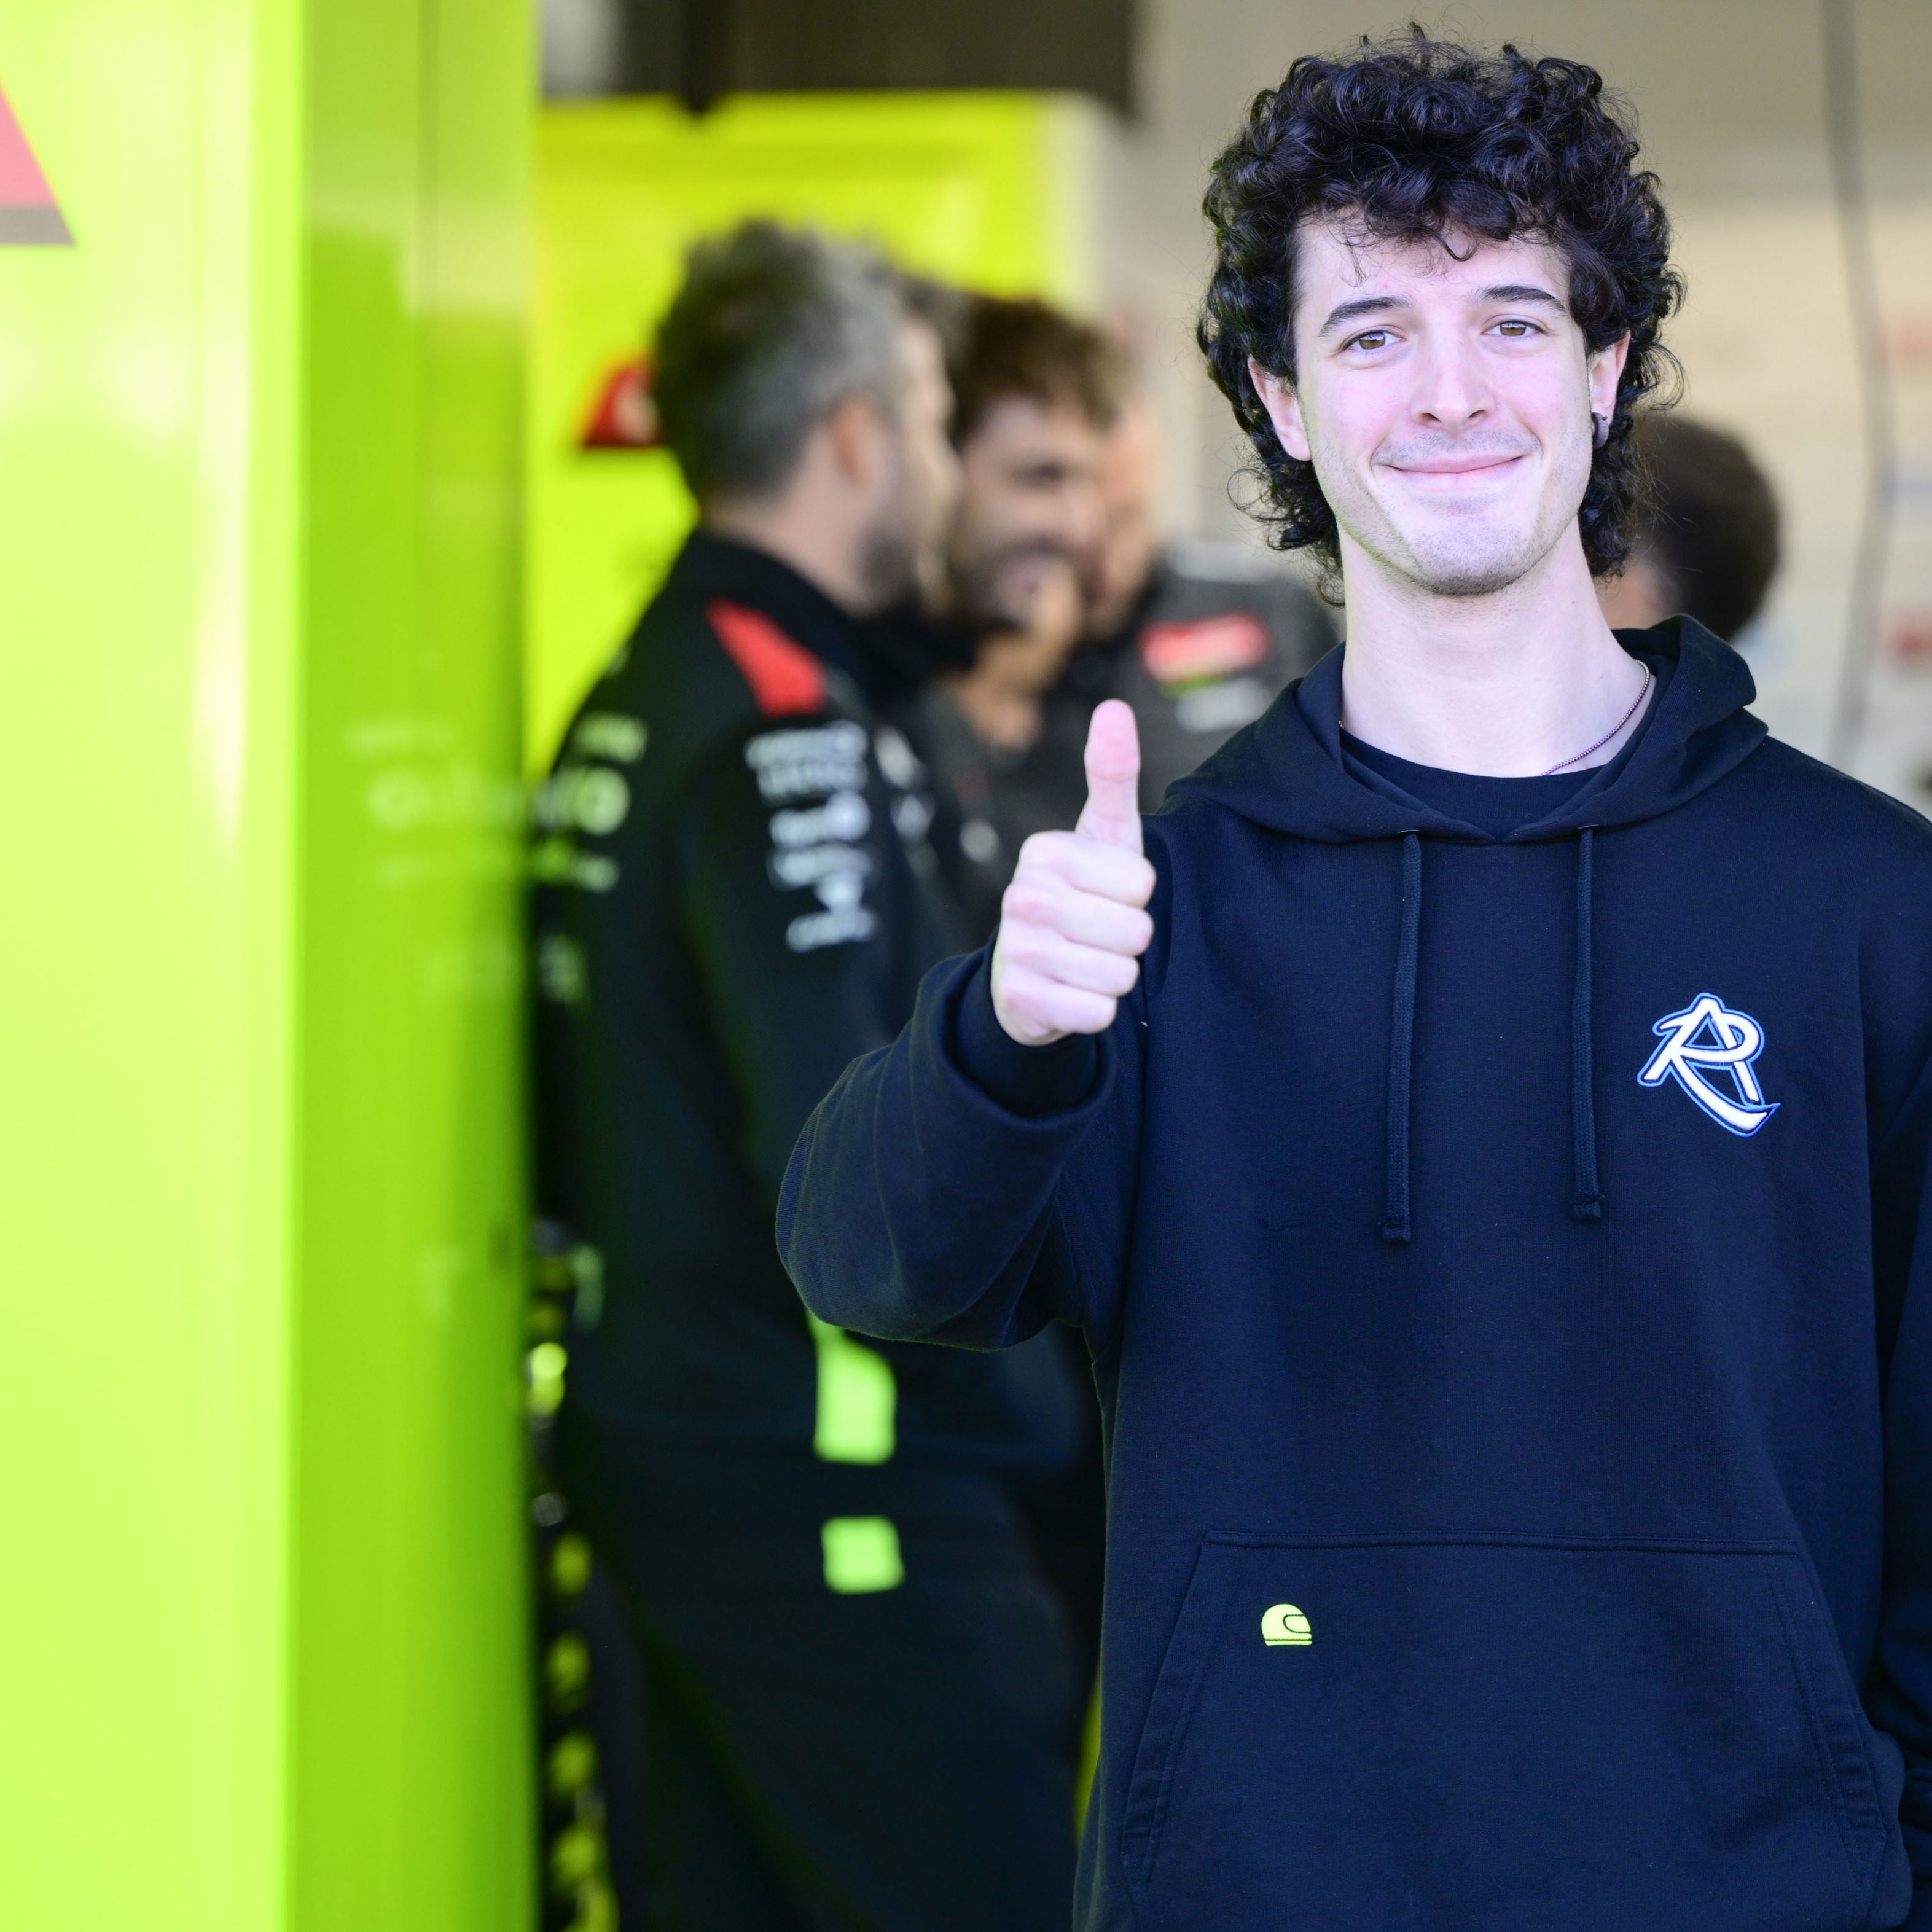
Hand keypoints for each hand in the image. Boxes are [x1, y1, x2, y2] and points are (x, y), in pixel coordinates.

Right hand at [991, 699, 1155, 1045]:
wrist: (1029, 967)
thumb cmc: (1081, 893)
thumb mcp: (1104, 833)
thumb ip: (1112, 772)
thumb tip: (1113, 707)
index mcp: (1044, 852)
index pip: (1141, 884)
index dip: (1137, 896)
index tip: (1108, 893)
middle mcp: (1021, 897)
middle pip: (1134, 932)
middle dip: (1130, 939)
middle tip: (1098, 931)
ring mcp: (1016, 950)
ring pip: (1120, 975)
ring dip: (1115, 975)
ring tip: (1086, 960)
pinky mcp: (1020, 1001)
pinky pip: (1099, 1014)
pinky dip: (1097, 1011)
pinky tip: (1072, 992)